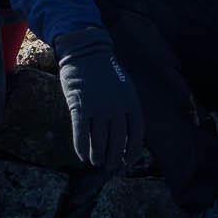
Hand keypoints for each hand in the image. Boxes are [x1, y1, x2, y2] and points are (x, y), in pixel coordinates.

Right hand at [55, 28, 143, 168]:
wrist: (85, 52)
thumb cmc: (105, 72)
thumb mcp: (125, 87)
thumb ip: (128, 108)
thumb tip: (129, 134)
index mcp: (132, 101)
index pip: (137, 133)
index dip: (133, 151)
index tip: (127, 161)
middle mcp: (117, 105)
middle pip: (118, 140)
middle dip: (115, 157)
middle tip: (110, 166)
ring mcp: (98, 106)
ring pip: (99, 140)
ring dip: (98, 155)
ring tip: (96, 162)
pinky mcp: (79, 105)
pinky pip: (81, 133)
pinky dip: (81, 147)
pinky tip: (81, 156)